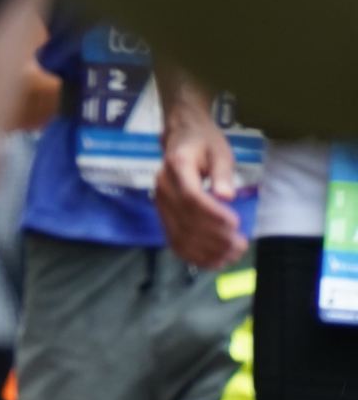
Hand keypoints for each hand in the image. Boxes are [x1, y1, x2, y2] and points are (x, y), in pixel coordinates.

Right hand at [154, 113, 248, 270]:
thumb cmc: (204, 143)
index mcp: (177, 167)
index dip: (212, 214)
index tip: (235, 224)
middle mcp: (163, 188)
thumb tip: (227, 196)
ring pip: (178, 235)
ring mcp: (160, 205)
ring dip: (204, 251)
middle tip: (240, 246)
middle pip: (185, 220)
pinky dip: (192, 255)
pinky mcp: (163, 216)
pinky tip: (212, 261)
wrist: (180, 138)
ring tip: (230, 256)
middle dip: (213, 238)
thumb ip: (223, 172)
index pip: (191, 197)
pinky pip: (174, 240)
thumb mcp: (219, 150)